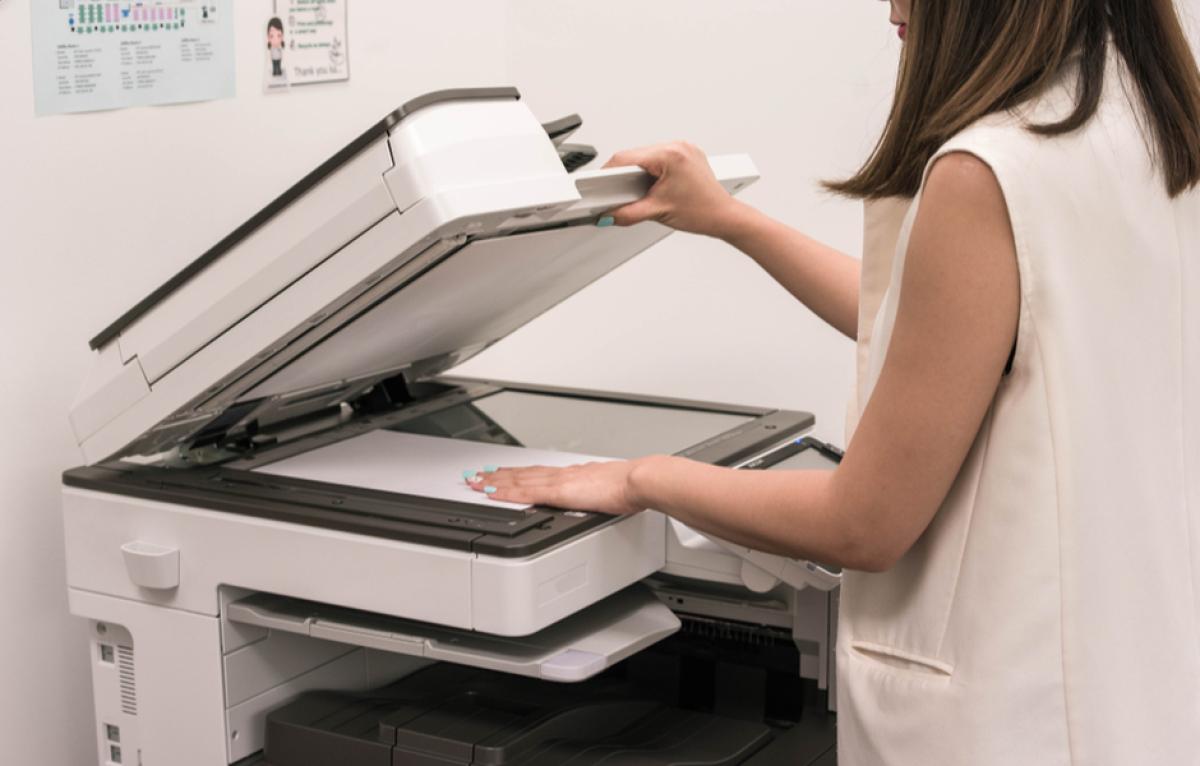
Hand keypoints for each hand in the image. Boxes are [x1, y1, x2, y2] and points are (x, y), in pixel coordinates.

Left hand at [465, 460, 646, 515]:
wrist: (638, 481)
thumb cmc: (631, 486)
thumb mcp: (611, 488)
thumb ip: (601, 491)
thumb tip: (604, 495)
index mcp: (574, 475)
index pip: (538, 473)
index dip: (516, 474)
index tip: (499, 474)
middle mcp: (562, 475)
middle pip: (522, 474)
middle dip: (497, 476)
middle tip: (475, 475)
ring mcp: (558, 482)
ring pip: (518, 481)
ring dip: (495, 482)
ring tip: (476, 482)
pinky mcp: (558, 493)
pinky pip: (524, 493)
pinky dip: (506, 492)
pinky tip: (491, 493)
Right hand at [604, 141, 744, 238]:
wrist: (724, 216)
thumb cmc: (702, 212)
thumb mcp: (658, 212)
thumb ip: (627, 213)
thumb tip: (608, 214)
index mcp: (670, 154)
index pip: (626, 158)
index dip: (608, 173)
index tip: (598, 185)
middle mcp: (677, 146)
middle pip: (634, 156)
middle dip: (623, 176)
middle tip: (618, 194)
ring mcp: (683, 149)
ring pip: (646, 157)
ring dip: (637, 173)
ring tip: (640, 192)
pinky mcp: (686, 155)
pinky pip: (659, 159)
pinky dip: (651, 172)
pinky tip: (652, 186)